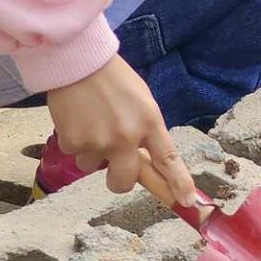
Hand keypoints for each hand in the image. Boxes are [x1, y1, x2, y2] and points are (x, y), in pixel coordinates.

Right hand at [46, 56, 195, 197]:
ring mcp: (98, 141)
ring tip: (90, 120)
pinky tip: (76, 118)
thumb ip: (144, 130)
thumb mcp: (140, 101)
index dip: (178, 183)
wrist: (77, 59)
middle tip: (113, 164)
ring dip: (92, 151)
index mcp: (148, 121)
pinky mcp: (73, 142)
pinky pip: (75, 153)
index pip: (168, 159)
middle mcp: (125, 135)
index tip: (187, 202)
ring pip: (94, 166)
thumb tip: (142, 161)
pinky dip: (75, 140)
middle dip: (119, 179)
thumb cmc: (113, 78)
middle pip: (124, 181)